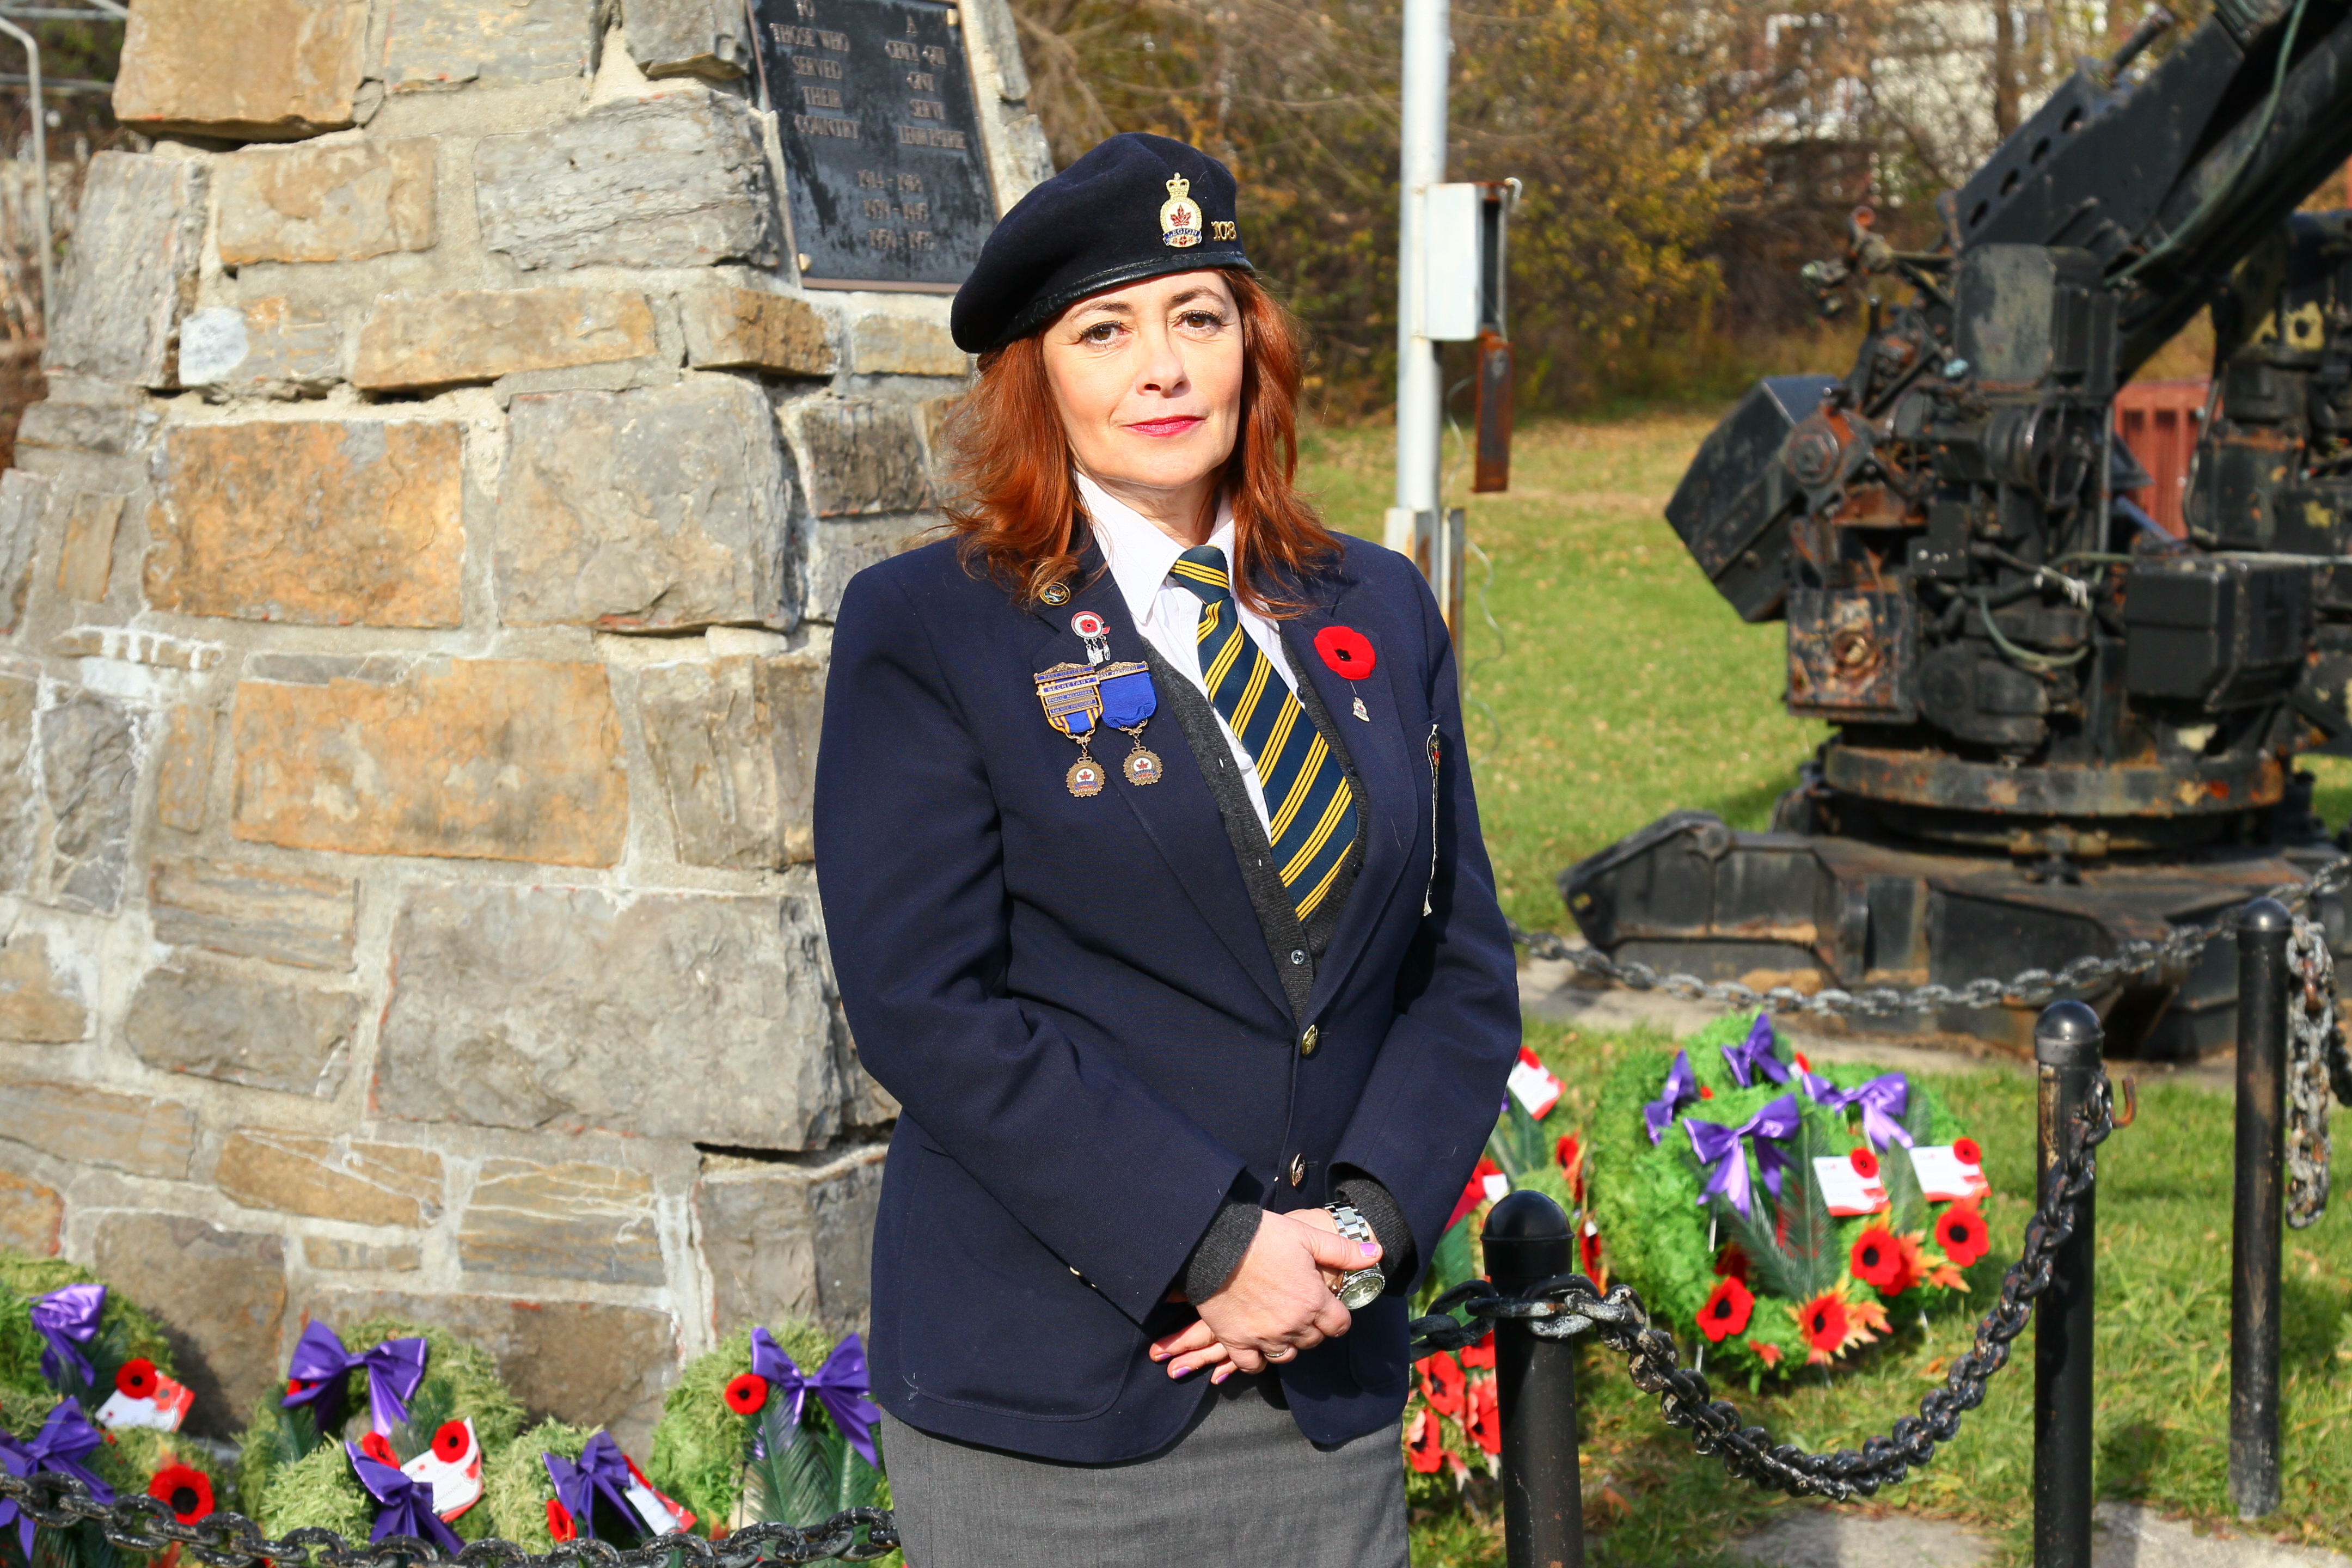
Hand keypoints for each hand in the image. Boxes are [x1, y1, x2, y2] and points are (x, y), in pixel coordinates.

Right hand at [1147, 1210, 1379, 1380]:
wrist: (1214, 1243)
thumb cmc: (1263, 1236)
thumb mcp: (1308, 1236)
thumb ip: (1344, 1251)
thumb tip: (1377, 1253)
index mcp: (1314, 1301)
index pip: (1340, 1325)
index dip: (1336, 1316)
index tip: (1327, 1305)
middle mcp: (1293, 1325)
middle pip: (1314, 1340)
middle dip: (1312, 1326)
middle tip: (1299, 1307)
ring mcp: (1265, 1336)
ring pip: (1288, 1355)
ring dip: (1288, 1343)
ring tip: (1280, 1324)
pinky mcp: (1237, 1340)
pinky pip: (1254, 1364)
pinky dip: (1258, 1358)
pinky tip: (1258, 1343)